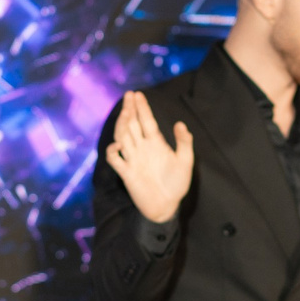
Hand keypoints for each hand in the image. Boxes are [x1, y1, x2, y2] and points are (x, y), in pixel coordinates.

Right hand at [103, 90, 194, 224]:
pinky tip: (118, 144)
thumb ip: (184, 142)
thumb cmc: (177, 184)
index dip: (142, 108)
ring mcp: (133, 159)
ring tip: (125, 112)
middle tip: (129, 95)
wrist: (167, 206)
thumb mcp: (185, 162)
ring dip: (122, 124)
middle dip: (130, 110)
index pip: (147, 121)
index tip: (138, 94)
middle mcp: (142, 148)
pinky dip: (114, 151)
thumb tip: (180, 123)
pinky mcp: (126, 173)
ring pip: (123, 137)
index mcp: (156, 143)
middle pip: (132, 125)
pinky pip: (115, 160)